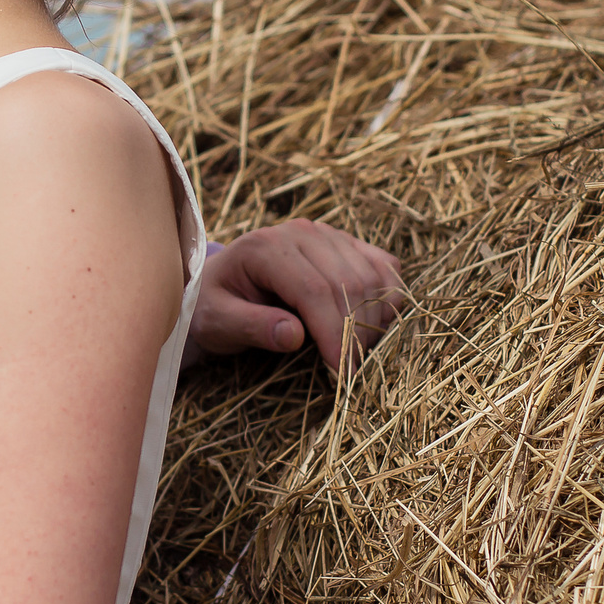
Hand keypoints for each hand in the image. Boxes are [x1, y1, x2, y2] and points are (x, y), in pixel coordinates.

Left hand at [186, 219, 403, 373]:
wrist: (222, 283)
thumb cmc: (216, 306)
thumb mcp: (218, 323)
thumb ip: (250, 328)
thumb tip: (293, 335)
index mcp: (265, 247)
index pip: (314, 290)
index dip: (334, 332)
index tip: (342, 371)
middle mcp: (302, 232)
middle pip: (349, 284)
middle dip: (356, 333)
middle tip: (350, 370)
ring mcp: (329, 235)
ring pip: (373, 277)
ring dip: (374, 320)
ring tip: (355, 352)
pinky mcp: (348, 243)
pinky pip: (385, 268)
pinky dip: (388, 299)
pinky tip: (370, 325)